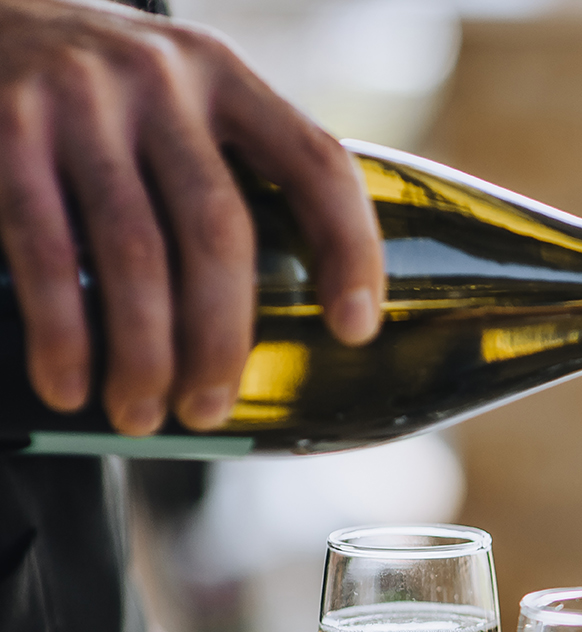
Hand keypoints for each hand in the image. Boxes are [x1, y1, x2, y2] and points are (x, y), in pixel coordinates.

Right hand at [0, 0, 383, 433]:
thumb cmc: (96, 90)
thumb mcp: (175, 95)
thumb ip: (226, 163)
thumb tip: (292, 308)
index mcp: (224, 77)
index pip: (317, 163)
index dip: (350, 249)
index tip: (356, 329)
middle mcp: (159, 79)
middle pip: (218, 229)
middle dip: (220, 337)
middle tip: (209, 410)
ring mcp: (79, 100)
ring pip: (134, 252)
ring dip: (143, 352)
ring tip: (141, 413)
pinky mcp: (7, 128)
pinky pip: (45, 250)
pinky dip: (61, 331)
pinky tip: (69, 385)